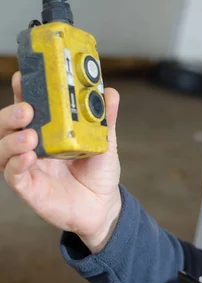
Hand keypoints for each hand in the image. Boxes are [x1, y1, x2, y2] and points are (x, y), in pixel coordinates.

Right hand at [0, 72, 121, 252]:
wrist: (103, 205)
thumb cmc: (98, 171)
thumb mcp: (105, 142)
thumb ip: (105, 120)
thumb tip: (110, 93)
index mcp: (47, 130)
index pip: (28, 106)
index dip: (22, 91)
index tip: (23, 77)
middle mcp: (31, 145)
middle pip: (6, 125)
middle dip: (11, 114)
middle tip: (26, 109)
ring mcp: (27, 166)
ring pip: (3, 149)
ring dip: (11, 140)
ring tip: (30, 135)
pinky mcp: (28, 188)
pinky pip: (13, 174)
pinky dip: (17, 164)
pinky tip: (28, 157)